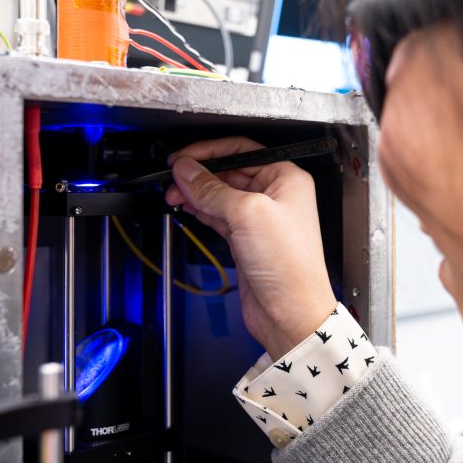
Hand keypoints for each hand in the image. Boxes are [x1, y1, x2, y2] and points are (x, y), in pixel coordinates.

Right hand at [164, 137, 336, 357]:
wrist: (290, 312)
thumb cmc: (289, 266)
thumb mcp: (247, 214)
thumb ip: (212, 189)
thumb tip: (187, 170)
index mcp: (285, 178)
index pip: (241, 150)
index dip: (209, 151)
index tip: (183, 157)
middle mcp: (274, 196)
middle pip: (228, 172)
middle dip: (199, 174)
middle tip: (173, 177)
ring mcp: (259, 219)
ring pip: (220, 195)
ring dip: (195, 193)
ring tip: (173, 193)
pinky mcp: (246, 240)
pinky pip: (218, 216)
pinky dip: (201, 210)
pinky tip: (186, 206)